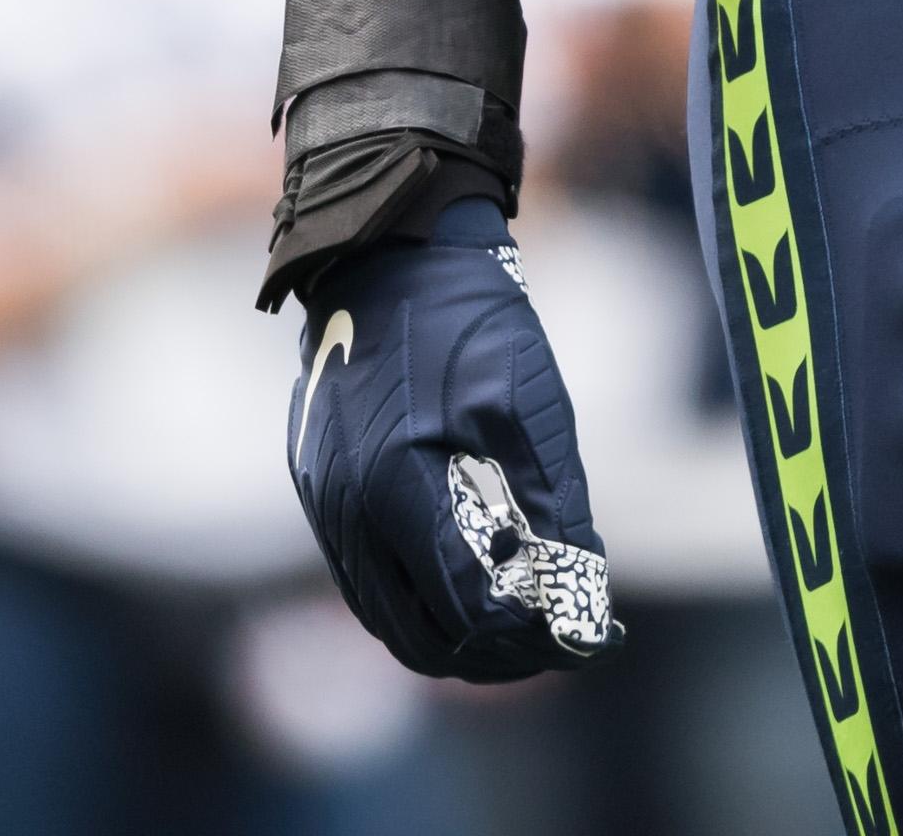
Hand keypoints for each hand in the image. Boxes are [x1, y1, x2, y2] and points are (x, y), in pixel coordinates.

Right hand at [286, 199, 615, 680]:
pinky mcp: (317, 484)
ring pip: (385, 614)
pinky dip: (415, 596)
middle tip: (555, 641)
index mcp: (398, 490)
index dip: (529, 638)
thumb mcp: (533, 409)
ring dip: (451, 633)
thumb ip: (555, 510)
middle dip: (492, 652)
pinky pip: (363, 575)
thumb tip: (586, 599)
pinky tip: (466, 577)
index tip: (586, 636)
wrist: (390, 249)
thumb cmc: (472, 319)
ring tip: (519, 621)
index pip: (464, 611)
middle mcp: (346, 511)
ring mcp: (322, 501)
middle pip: (418, 635)